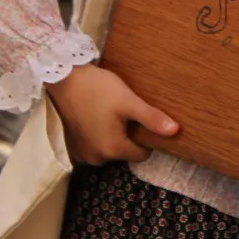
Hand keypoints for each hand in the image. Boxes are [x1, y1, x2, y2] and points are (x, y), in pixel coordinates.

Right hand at [47, 63, 178, 164]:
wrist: (63, 79)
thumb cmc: (98, 89)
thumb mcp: (129, 102)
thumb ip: (151, 118)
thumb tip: (175, 132)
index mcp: (113, 150)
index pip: (142, 154)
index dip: (146, 137)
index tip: (140, 118)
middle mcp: (96, 158)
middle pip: (125, 152)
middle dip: (128, 135)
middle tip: (124, 112)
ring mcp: (82, 154)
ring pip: (109, 148)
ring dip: (112, 135)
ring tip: (109, 113)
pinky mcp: (72, 147)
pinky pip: (94, 145)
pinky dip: (98, 135)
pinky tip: (96, 116)